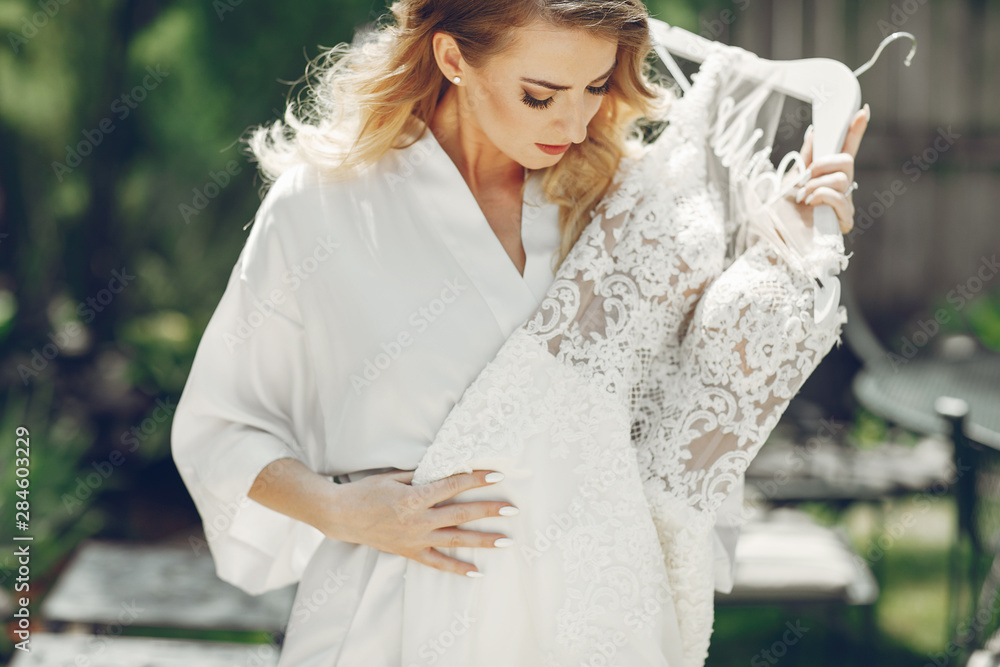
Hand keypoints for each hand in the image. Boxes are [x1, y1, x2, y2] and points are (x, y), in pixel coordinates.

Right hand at [324, 468, 516, 577]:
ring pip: (455, 540)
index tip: (497, 475)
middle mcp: (418, 520)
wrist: (341, 516)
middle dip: (489, 511)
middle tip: (512, 509)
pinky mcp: (409, 552)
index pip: (452, 486)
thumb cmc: (367, 491)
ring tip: (506, 541)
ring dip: (483, 541)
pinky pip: (437, 563)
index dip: (476, 479)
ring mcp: (415, 539)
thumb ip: (421, 475)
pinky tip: (477, 571)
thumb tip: (448, 469)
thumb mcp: (393, 476)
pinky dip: (457, 568)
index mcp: (414, 497)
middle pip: (461, 514)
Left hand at [784, 103, 870, 233]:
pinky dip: (823, 196)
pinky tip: (811, 203)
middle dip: (824, 163)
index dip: (855, 131)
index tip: (862, 111)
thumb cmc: (781, 213)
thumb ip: (805, 157)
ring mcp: (843, 204)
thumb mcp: (790, 179)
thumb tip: (815, 132)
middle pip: (847, 161)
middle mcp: (839, 189)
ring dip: (818, 183)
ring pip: (842, 179)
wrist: (773, 238)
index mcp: (827, 176)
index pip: (846, 150)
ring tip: (803, 196)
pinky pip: (840, 198)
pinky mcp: (843, 221)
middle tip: (806, 175)